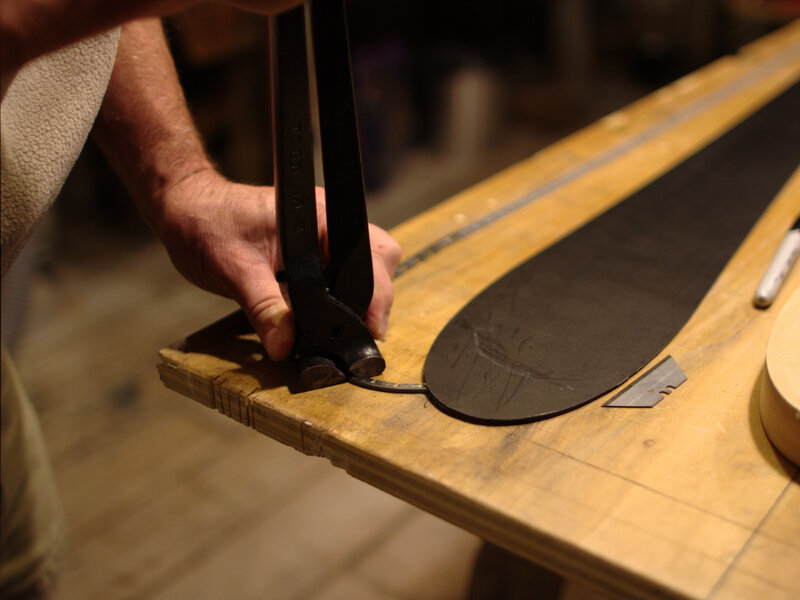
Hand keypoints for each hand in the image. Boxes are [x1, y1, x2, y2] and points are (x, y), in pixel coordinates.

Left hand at [154, 168, 400, 361]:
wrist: (184, 207)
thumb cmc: (205, 224)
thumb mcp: (233, 270)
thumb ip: (264, 308)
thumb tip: (285, 345)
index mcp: (317, 218)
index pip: (368, 256)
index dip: (375, 295)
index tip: (369, 328)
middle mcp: (326, 224)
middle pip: (376, 262)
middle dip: (371, 299)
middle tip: (357, 333)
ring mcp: (320, 237)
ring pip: (360, 270)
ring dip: (353, 299)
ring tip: (340, 329)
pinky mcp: (309, 251)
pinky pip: (336, 275)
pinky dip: (334, 297)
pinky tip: (320, 317)